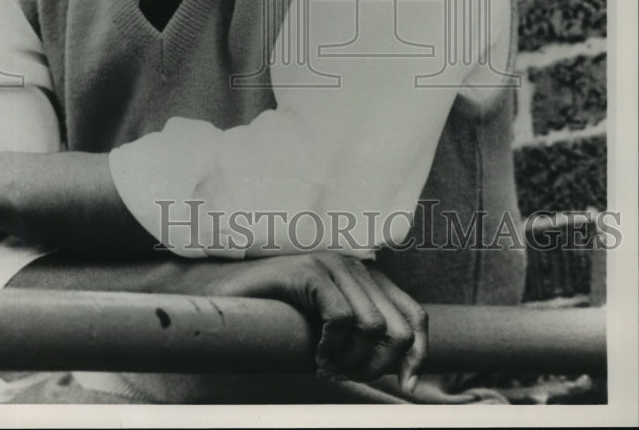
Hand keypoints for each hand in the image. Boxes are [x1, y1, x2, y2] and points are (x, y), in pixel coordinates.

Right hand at [212, 251, 426, 390]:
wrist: (230, 296)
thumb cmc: (281, 320)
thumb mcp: (332, 331)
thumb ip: (365, 340)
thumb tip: (406, 375)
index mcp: (368, 280)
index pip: (416, 316)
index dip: (418, 354)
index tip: (407, 385)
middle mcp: (356, 266)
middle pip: (398, 328)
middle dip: (376, 365)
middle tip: (343, 374)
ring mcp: (333, 264)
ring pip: (372, 326)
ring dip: (352, 359)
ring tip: (325, 365)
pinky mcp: (310, 270)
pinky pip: (341, 318)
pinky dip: (332, 346)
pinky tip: (315, 354)